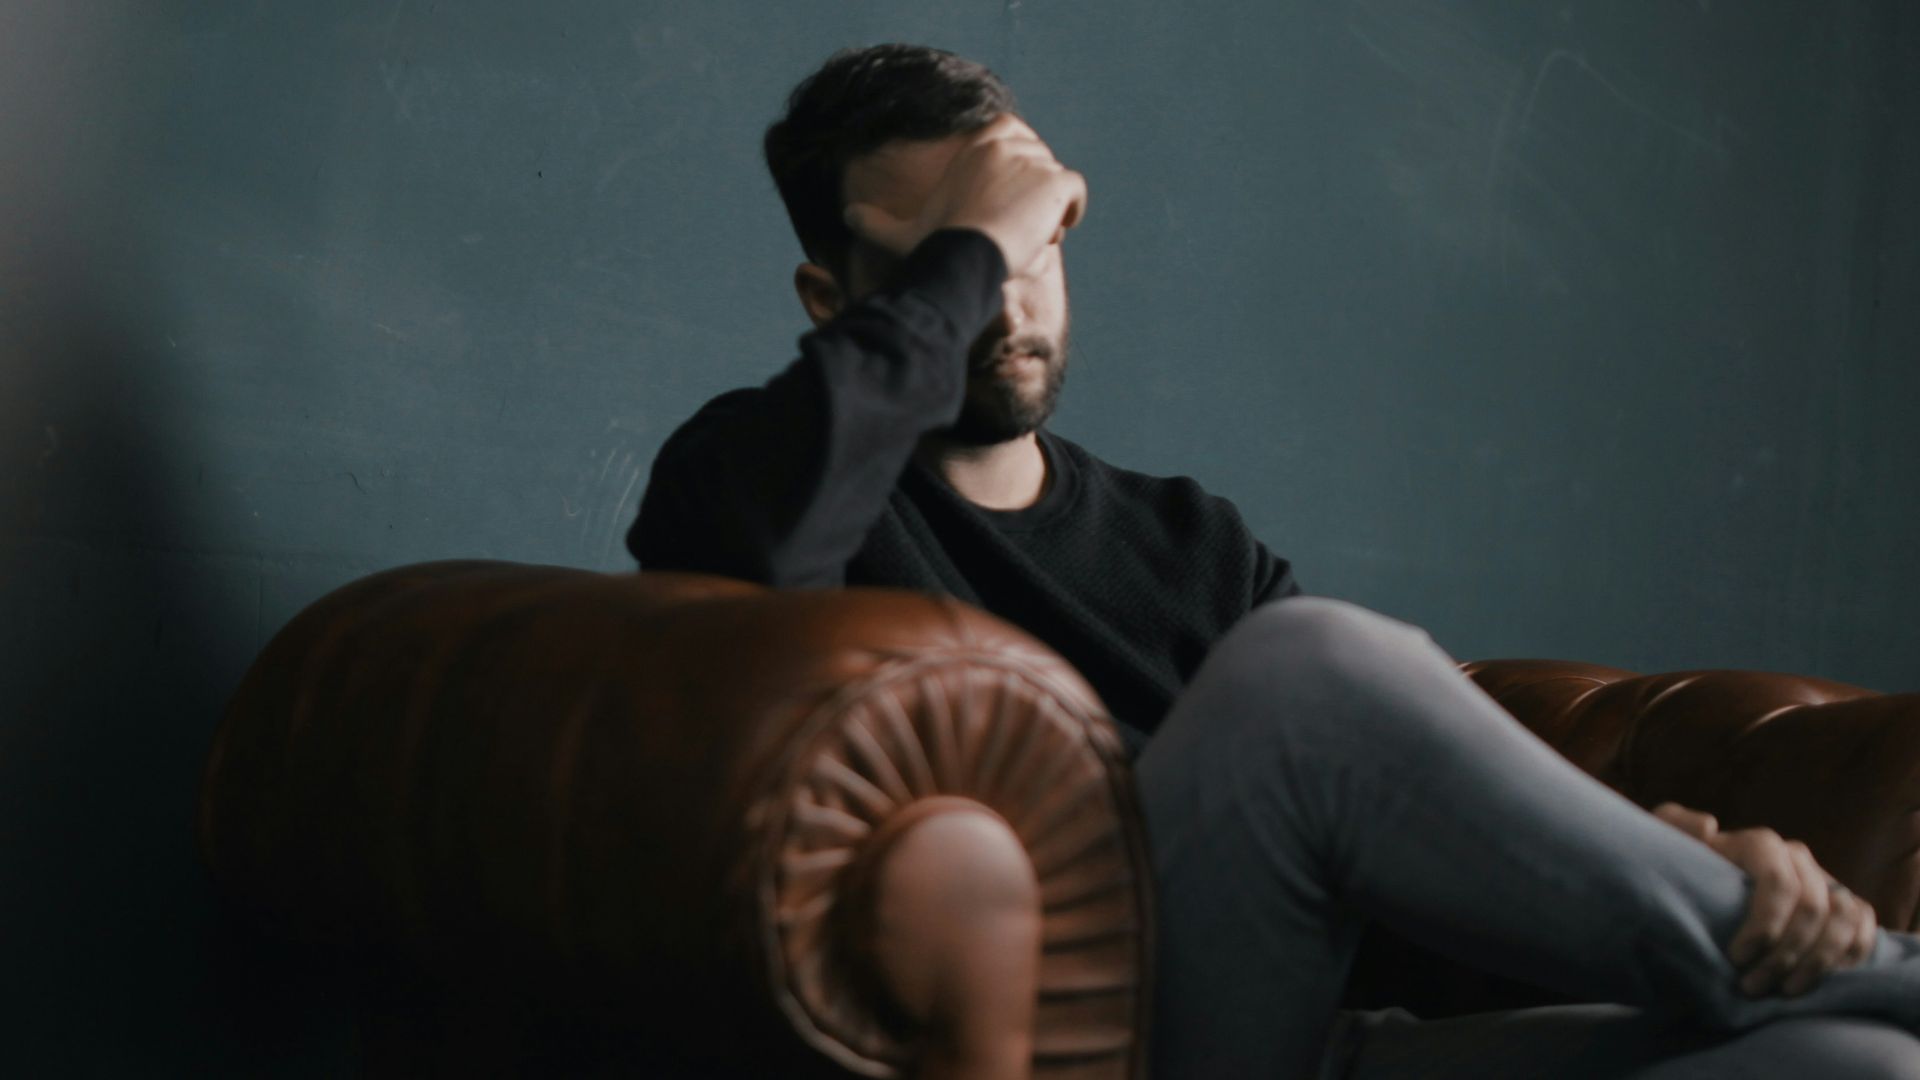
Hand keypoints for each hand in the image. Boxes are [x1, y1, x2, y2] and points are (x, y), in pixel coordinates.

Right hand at [842, 113, 1087, 276]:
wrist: (964, 256)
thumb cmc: (934, 246)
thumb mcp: (901, 232)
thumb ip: (875, 222)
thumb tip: (846, 216)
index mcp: (978, 144)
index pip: (1014, 139)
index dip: (1014, 171)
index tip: (1004, 204)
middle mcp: (1007, 142)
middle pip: (1038, 162)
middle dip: (1032, 193)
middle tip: (1014, 228)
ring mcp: (1034, 159)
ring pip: (1055, 182)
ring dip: (1048, 210)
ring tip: (1027, 238)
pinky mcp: (1056, 181)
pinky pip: (1075, 192)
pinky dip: (1070, 212)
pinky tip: (1051, 233)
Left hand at [1653, 803, 1877, 996]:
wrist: (1698, 892)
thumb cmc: (1680, 871)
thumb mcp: (1664, 844)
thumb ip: (1673, 826)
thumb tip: (1708, 827)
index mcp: (1759, 845)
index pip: (1779, 881)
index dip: (1765, 924)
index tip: (1736, 958)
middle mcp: (1797, 859)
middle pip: (1811, 907)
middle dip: (1785, 954)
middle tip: (1752, 986)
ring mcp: (1823, 881)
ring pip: (1842, 918)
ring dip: (1819, 961)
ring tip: (1785, 991)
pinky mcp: (1841, 905)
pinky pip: (1863, 925)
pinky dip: (1851, 953)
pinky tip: (1822, 978)